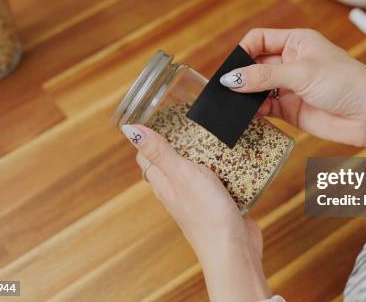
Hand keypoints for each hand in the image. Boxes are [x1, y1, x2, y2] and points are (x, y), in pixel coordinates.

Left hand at [122, 124, 270, 300]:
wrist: (234, 250)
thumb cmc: (206, 215)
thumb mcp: (182, 175)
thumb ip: (159, 152)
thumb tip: (129, 129)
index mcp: (164, 183)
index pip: (147, 156)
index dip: (151, 135)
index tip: (162, 114)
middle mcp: (178, 190)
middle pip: (172, 159)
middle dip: (181, 139)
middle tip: (194, 118)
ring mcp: (200, 197)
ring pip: (197, 168)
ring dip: (205, 151)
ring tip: (216, 131)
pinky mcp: (221, 202)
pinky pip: (220, 178)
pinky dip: (225, 165)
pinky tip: (236, 156)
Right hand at [219, 28, 365, 146]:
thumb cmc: (346, 83)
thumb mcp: (302, 72)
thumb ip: (264, 76)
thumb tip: (232, 79)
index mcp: (297, 42)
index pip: (259, 39)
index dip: (243, 51)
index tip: (233, 67)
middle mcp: (291, 63)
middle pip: (255, 64)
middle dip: (241, 75)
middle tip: (227, 87)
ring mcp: (290, 87)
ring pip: (257, 88)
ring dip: (245, 95)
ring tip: (235, 103)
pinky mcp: (290, 110)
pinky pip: (264, 109)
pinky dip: (254, 112)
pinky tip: (248, 115)